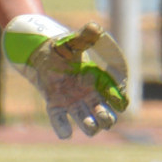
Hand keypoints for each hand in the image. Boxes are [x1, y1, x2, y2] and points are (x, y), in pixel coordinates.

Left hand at [3, 14, 129, 138]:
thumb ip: (85, 37)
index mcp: (97, 80)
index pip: (114, 95)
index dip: (119, 101)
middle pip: (103, 113)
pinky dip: (63, 128)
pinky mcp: (55, 104)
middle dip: (106, 118)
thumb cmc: (62, 47)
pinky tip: (66, 134)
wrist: (41, 53)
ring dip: (90, 126)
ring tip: (91, 127)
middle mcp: (88, 94)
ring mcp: (72, 101)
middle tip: (104, 118)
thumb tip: (94, 27)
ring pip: (85, 120)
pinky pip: (60, 119)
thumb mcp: (74, 41)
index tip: (121, 104)